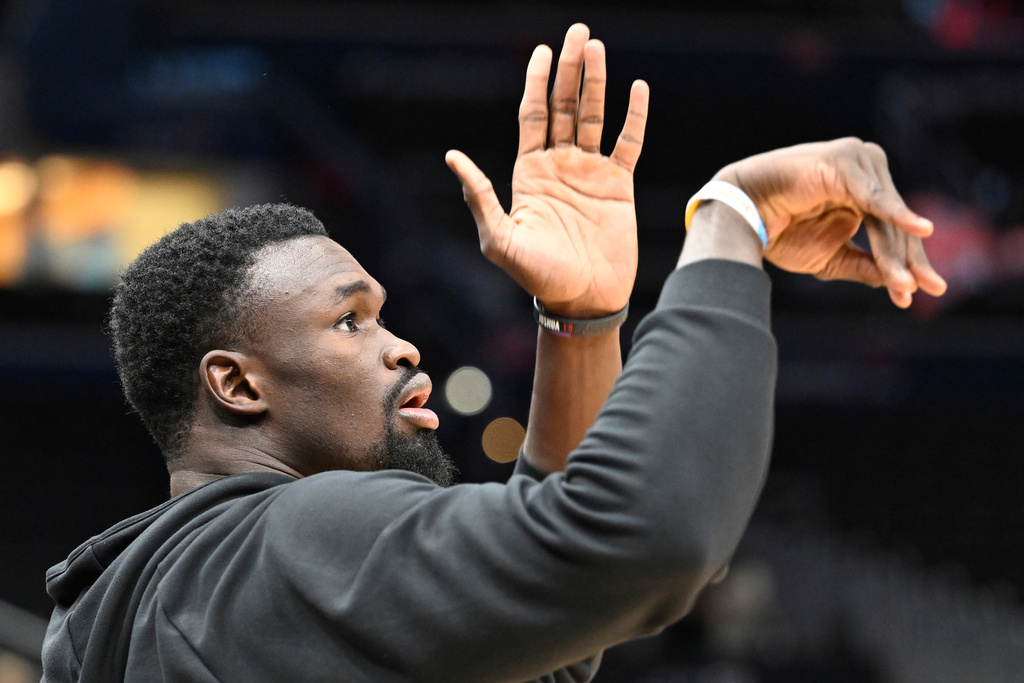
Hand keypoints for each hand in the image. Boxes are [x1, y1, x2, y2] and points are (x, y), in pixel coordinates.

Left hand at [445, 23, 649, 316]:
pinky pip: (628, 143)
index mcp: (529, 172)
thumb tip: (452, 155)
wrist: (583, 300)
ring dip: (596, 83)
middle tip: (579, 32)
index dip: (537, 81)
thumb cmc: (538, 276)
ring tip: (598, 48)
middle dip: (570, 69)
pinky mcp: (619, 186)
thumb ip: (479, 196)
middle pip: (564, 105)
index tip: (543, 51)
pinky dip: (633, 117)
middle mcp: (559, 165)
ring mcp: (590, 172)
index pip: (533, 114)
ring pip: (593, 116)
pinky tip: (637, 89)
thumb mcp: (500, 239)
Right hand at [718, 138, 947, 307]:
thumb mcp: (829, 257)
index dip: (903, 264)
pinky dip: (897, 214)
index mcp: (867, 189)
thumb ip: (864, 266)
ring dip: (894, 253)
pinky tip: (921, 229)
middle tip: (917, 292)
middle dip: (907, 262)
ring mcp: (860, 161)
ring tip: (904, 284)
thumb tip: (897, 283)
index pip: (894, 230)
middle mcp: (869, 170)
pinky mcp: (846, 161)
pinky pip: (874, 197)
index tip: (910, 297)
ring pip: (886, 217)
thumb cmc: (781, 230)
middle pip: (896, 224)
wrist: (742, 212)